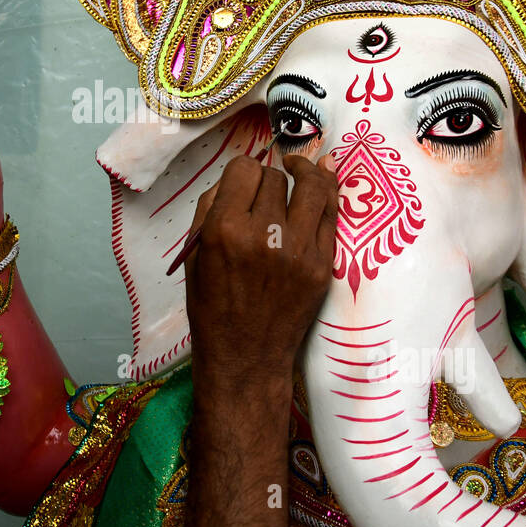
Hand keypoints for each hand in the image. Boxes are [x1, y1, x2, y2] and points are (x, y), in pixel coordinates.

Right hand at [183, 154, 336, 383]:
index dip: (242, 171)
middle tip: (261, 195)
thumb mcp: (194, 256)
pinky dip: (328, 190)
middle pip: (274, 178)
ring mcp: (299, 250)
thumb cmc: (212, 308)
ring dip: (304, 171)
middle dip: (266, 179)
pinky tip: (323, 176)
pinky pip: (331, 213)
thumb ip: (209, 209)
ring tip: (298, 168)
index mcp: (224, 231)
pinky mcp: (323, 265)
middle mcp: (264, 235)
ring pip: (311, 186)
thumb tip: (235, 177)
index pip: (243, 169)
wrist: (245, 358)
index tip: (242, 181)